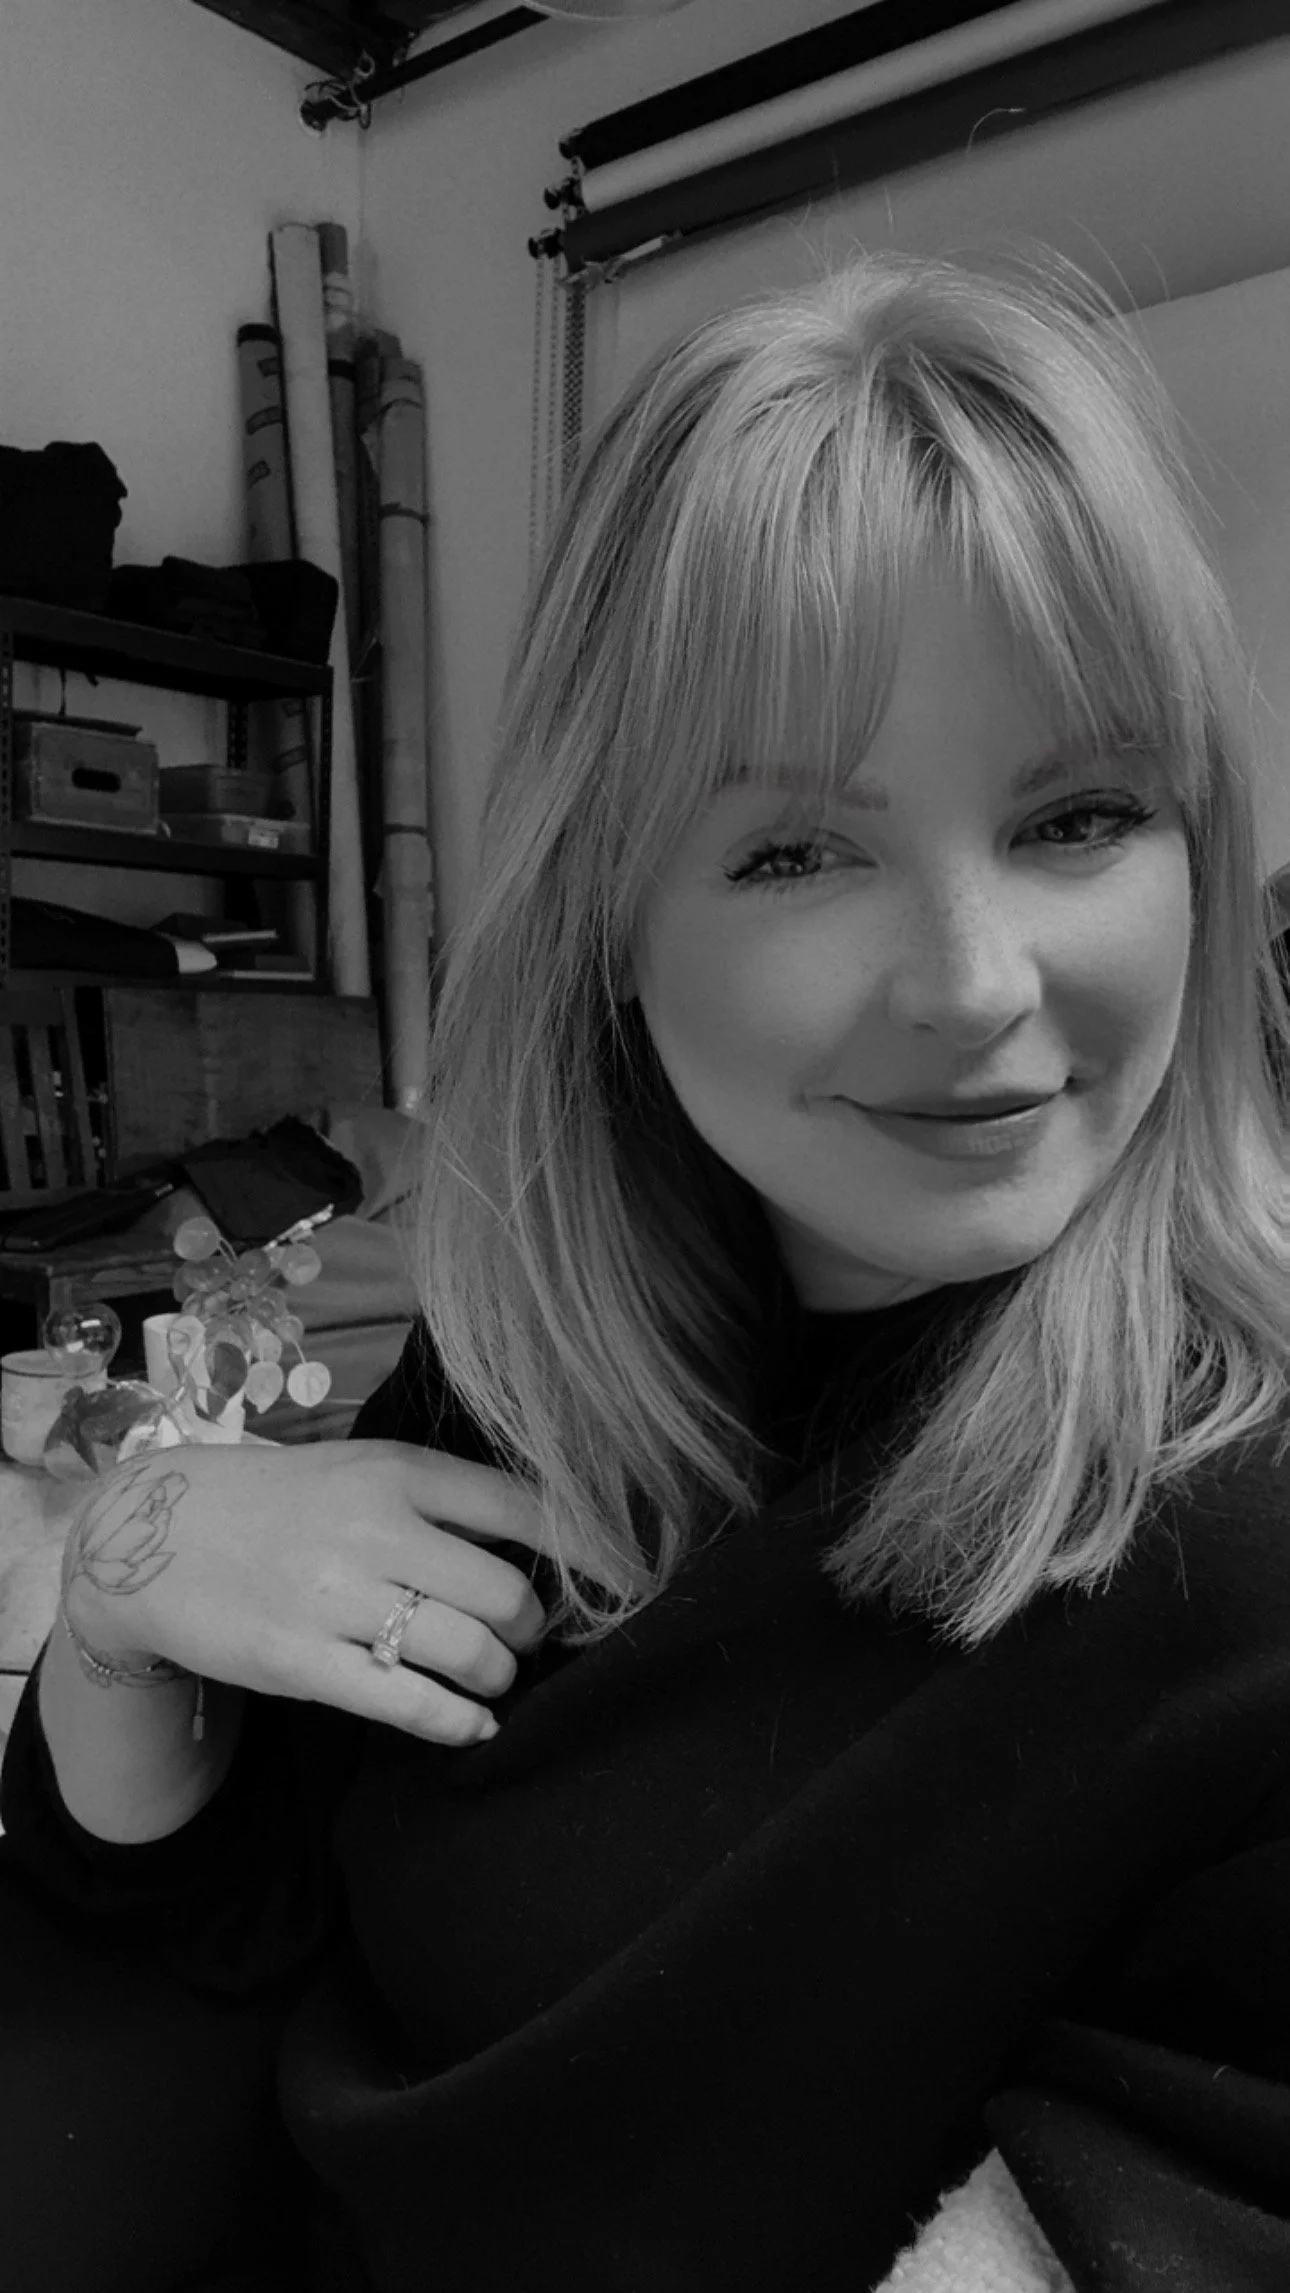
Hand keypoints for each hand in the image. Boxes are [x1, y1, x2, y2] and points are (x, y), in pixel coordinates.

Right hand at [58, 1439, 548, 1745]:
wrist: (161, 1538)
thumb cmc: (287, 1504)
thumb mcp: (364, 1470)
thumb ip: (445, 1498)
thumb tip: (553, 1534)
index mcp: (397, 1471)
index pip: (523, 1506)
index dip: (589, 1550)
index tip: (628, 1579)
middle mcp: (373, 1528)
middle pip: (507, 1593)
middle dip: (534, 1628)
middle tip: (526, 1638)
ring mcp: (335, 1598)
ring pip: (468, 1652)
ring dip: (499, 1676)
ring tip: (493, 1676)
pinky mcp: (303, 1663)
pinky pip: (410, 1704)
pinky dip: (461, 1722)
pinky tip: (475, 1725)